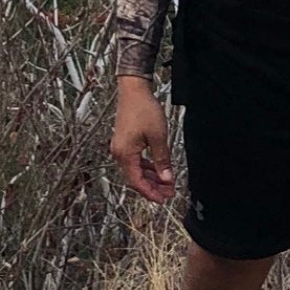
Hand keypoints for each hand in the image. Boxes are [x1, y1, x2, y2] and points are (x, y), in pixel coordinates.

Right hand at [111, 76, 174, 202]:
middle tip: (169, 192)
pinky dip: (147, 166)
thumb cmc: (143, 109)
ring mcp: (121, 147)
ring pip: (136, 169)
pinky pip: (136, 160)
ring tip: (167, 182)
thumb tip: (166, 178)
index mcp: (125, 154)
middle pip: (136, 178)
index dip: (151, 193)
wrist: (134, 89)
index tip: (163, 199)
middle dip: (153, 186)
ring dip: (151, 177)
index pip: (137, 182)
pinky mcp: (125, 141)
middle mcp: (119, 153)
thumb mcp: (158, 136)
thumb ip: (162, 160)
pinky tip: (158, 169)